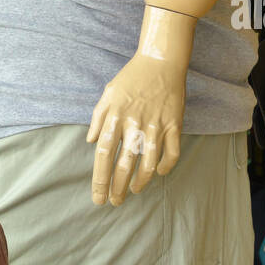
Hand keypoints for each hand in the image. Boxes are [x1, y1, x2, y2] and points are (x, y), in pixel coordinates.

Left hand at [86, 52, 185, 203]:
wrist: (160, 61)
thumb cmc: (131, 78)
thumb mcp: (108, 93)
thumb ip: (97, 117)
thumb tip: (90, 142)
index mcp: (115, 116)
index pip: (103, 154)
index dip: (100, 179)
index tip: (98, 196)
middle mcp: (134, 123)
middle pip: (123, 165)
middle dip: (117, 188)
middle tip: (113, 202)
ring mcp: (155, 125)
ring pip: (148, 165)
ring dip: (140, 182)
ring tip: (133, 191)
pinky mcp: (174, 125)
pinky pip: (171, 154)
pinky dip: (165, 168)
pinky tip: (158, 174)